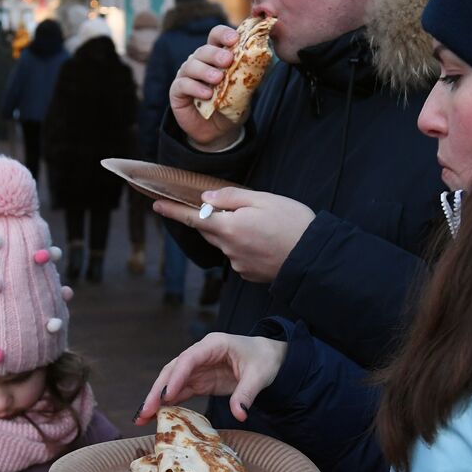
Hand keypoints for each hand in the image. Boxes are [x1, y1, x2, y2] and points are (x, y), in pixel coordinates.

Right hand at [135, 332, 287, 424]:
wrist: (269, 357)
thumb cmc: (264, 359)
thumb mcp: (259, 376)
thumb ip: (247, 393)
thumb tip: (239, 415)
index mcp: (213, 345)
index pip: (188, 360)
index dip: (176, 377)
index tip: (165, 396)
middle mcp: (200, 354)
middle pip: (173, 371)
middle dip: (157, 391)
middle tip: (144, 412)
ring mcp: (198, 368)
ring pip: (172, 382)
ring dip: (157, 399)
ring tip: (142, 418)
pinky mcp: (200, 381)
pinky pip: (180, 391)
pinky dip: (168, 403)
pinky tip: (157, 415)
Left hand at [153, 187, 314, 283]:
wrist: (314, 257)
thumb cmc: (292, 223)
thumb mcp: (263, 199)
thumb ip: (230, 198)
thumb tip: (206, 200)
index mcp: (229, 227)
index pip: (192, 218)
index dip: (173, 211)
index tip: (156, 205)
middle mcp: (228, 249)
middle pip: (210, 230)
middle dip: (215, 219)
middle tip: (238, 210)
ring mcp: (238, 264)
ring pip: (226, 243)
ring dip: (234, 232)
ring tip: (262, 226)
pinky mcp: (248, 274)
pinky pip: (238, 256)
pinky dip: (246, 246)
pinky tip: (266, 241)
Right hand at [169, 24, 242, 148]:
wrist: (219, 131)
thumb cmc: (230, 106)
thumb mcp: (244, 91)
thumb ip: (249, 76)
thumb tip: (262, 61)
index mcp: (215, 56)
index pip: (216, 37)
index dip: (223, 34)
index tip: (235, 39)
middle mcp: (198, 62)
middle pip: (203, 50)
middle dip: (216, 54)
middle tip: (228, 60)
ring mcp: (186, 75)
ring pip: (191, 65)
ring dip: (205, 71)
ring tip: (218, 79)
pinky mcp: (177, 91)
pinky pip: (183, 85)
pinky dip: (195, 88)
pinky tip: (207, 94)